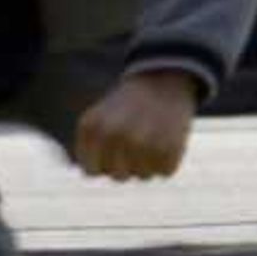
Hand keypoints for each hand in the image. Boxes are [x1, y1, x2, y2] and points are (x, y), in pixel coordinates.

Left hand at [74, 68, 200, 181]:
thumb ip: (87, 147)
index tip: (112, 147)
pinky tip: (167, 138)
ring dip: (149, 162)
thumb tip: (88, 173)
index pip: (92, 171)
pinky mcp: (169, 149)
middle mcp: (114, 136)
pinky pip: (165, 171)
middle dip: (126, 163)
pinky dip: (168, 160)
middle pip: (118, 176)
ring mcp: (141, 144)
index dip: (103, 163)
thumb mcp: (97, 119)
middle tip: (136, 137)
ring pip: (143, 176)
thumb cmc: (126, 106)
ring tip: (152, 135)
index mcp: (92, 128)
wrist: (163, 79)